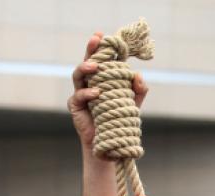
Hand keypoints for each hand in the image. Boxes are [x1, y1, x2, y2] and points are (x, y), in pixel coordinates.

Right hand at [68, 32, 148, 147]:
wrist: (110, 142)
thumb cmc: (119, 119)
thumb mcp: (133, 103)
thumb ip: (139, 90)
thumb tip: (138, 75)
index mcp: (104, 79)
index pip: (103, 59)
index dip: (102, 46)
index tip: (104, 35)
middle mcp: (90, 82)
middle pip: (88, 61)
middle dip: (91, 49)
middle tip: (96, 40)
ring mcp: (81, 93)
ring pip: (78, 75)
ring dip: (85, 67)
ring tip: (95, 66)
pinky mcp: (75, 106)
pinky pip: (78, 96)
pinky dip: (87, 93)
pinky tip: (96, 93)